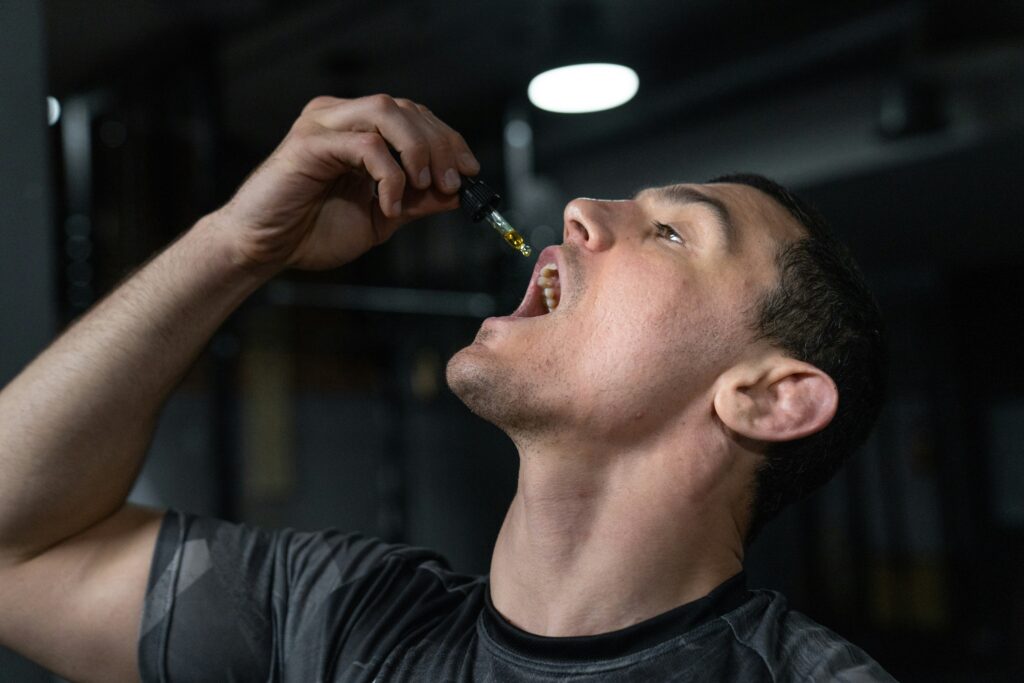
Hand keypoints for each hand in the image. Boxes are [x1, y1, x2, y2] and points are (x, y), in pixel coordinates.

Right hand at [213, 94, 479, 270]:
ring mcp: (322, 125)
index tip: (471, 171)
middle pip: (406, 109)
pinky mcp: (308, 143)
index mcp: (357, 129)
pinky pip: (364, 145)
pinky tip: (389, 205)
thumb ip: (416, 201)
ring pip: (387, 112)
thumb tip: (457, 192)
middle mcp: (340, 117)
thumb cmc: (314, 231)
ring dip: (417, 148)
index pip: (414, 116)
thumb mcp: (382, 217)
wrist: (266, 250)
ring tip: (425, 185)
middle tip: (453, 183)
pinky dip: (388, 175)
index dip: (448, 139)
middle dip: (439, 145)